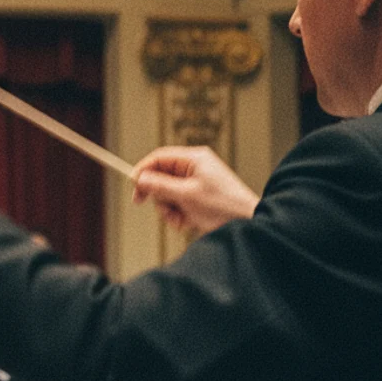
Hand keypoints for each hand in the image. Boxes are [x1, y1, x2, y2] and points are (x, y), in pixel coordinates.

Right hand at [132, 146, 258, 232]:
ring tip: (179, 219)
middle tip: (148, 205)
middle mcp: (195, 168)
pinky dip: (177, 214)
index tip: (133, 186)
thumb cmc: (223, 206)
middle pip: (161, 176)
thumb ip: (160, 185)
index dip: (143, 170)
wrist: (248, 223)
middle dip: (158, 195)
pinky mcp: (199, 198)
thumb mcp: (186, 195)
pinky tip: (187, 223)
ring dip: (168, 208)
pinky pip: (178, 203)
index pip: (159, 157)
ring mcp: (197, 183)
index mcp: (194, 159)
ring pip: (167, 192)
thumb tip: (139, 178)